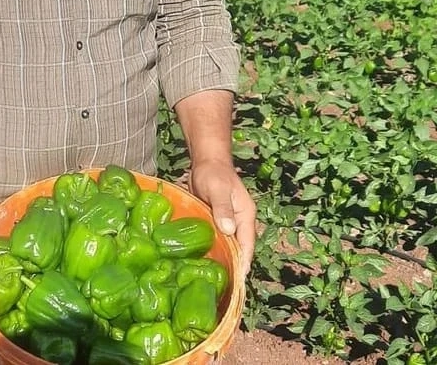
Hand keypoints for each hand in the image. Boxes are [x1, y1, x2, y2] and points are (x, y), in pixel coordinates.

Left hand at [187, 160, 255, 279]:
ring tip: (213, 281)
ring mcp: (227, 223)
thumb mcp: (218, 189)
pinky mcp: (215, 222)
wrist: (206, 161)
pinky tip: (202, 262)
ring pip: (228, 246)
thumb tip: (229, 230)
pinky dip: (213, 250)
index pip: (247, 244)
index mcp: (245, 216)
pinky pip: (217, 240)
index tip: (238, 282)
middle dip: (233, 267)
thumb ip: (223, 208)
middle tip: (223, 288)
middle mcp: (239, 222)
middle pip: (239, 249)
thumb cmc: (214, 173)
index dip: (243, 263)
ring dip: (223, 260)